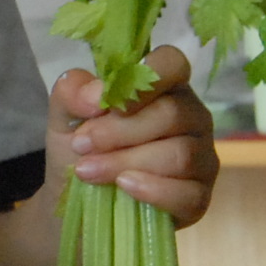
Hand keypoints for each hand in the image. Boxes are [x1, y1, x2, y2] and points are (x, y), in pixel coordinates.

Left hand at [51, 44, 219, 224]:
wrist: (76, 203)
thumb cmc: (80, 150)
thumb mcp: (64, 117)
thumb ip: (71, 93)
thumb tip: (94, 96)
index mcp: (163, 87)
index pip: (172, 63)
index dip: (145, 79)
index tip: (106, 104)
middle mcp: (191, 117)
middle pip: (172, 113)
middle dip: (119, 131)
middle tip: (82, 145)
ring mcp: (201, 157)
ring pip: (179, 154)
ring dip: (125, 163)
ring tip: (88, 171)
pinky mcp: (199, 195)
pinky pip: (187, 193)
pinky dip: (151, 191)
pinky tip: (123, 188)